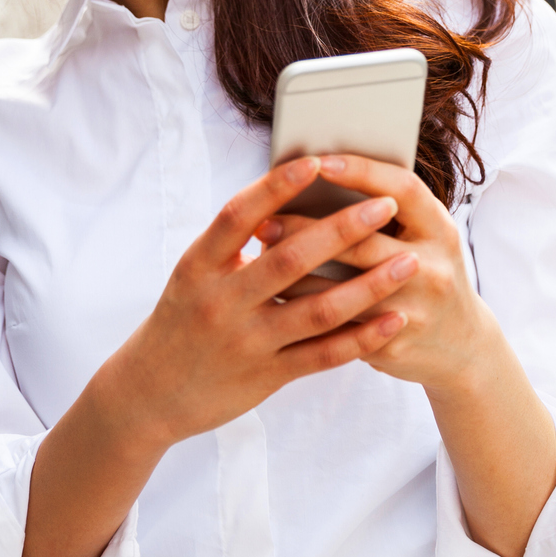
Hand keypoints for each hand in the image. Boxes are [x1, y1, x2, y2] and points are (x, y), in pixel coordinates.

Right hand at [95, 156, 417, 450]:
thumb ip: (235, 244)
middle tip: (387, 205)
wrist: (148, 394)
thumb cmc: (182, 319)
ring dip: (368, 284)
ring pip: (317, 309)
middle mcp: (221, 301)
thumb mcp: (193, 275)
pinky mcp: (264, 377)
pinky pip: (322, 355)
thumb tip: (287, 199)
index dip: (277, 186)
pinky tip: (393, 319)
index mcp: (199, 265)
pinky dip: (361, 337)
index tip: (316, 162)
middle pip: (290, 258)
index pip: (239, 215)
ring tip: (407, 262)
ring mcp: (244, 341)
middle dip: (343, 229)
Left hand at [258, 154, 493, 399]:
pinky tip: (276, 297)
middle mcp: (432, 268)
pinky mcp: (392, 345)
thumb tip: (322, 177)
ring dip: (295, 275)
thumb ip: (389, 212)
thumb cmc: (430, 275)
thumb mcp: (427, 237)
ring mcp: (414, 310)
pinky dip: (303, 310)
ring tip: (260, 257)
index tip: (318, 162)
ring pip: (341, 290)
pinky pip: (337, 327)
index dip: (361, 172)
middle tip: (267, 221)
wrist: (462, 347)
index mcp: (440, 229)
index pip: (401, 189)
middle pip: (362, 242)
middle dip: (308, 230)